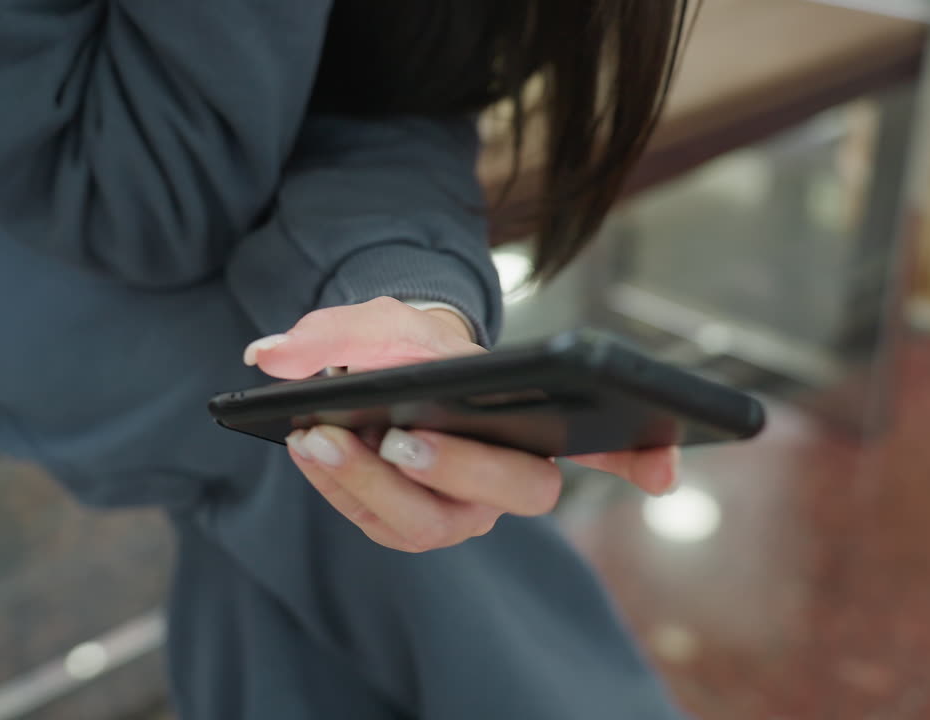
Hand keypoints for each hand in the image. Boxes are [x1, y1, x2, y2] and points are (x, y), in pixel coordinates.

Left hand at [243, 297, 678, 552]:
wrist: (380, 367)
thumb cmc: (406, 342)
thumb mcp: (380, 318)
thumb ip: (340, 331)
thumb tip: (267, 356)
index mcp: (535, 423)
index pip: (609, 445)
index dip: (640, 459)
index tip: (663, 472)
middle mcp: (509, 478)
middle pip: (509, 492)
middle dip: (456, 467)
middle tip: (404, 436)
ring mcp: (459, 509)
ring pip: (429, 522)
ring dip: (370, 484)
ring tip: (318, 438)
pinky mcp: (408, 524)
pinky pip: (378, 522)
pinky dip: (340, 487)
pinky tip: (307, 447)